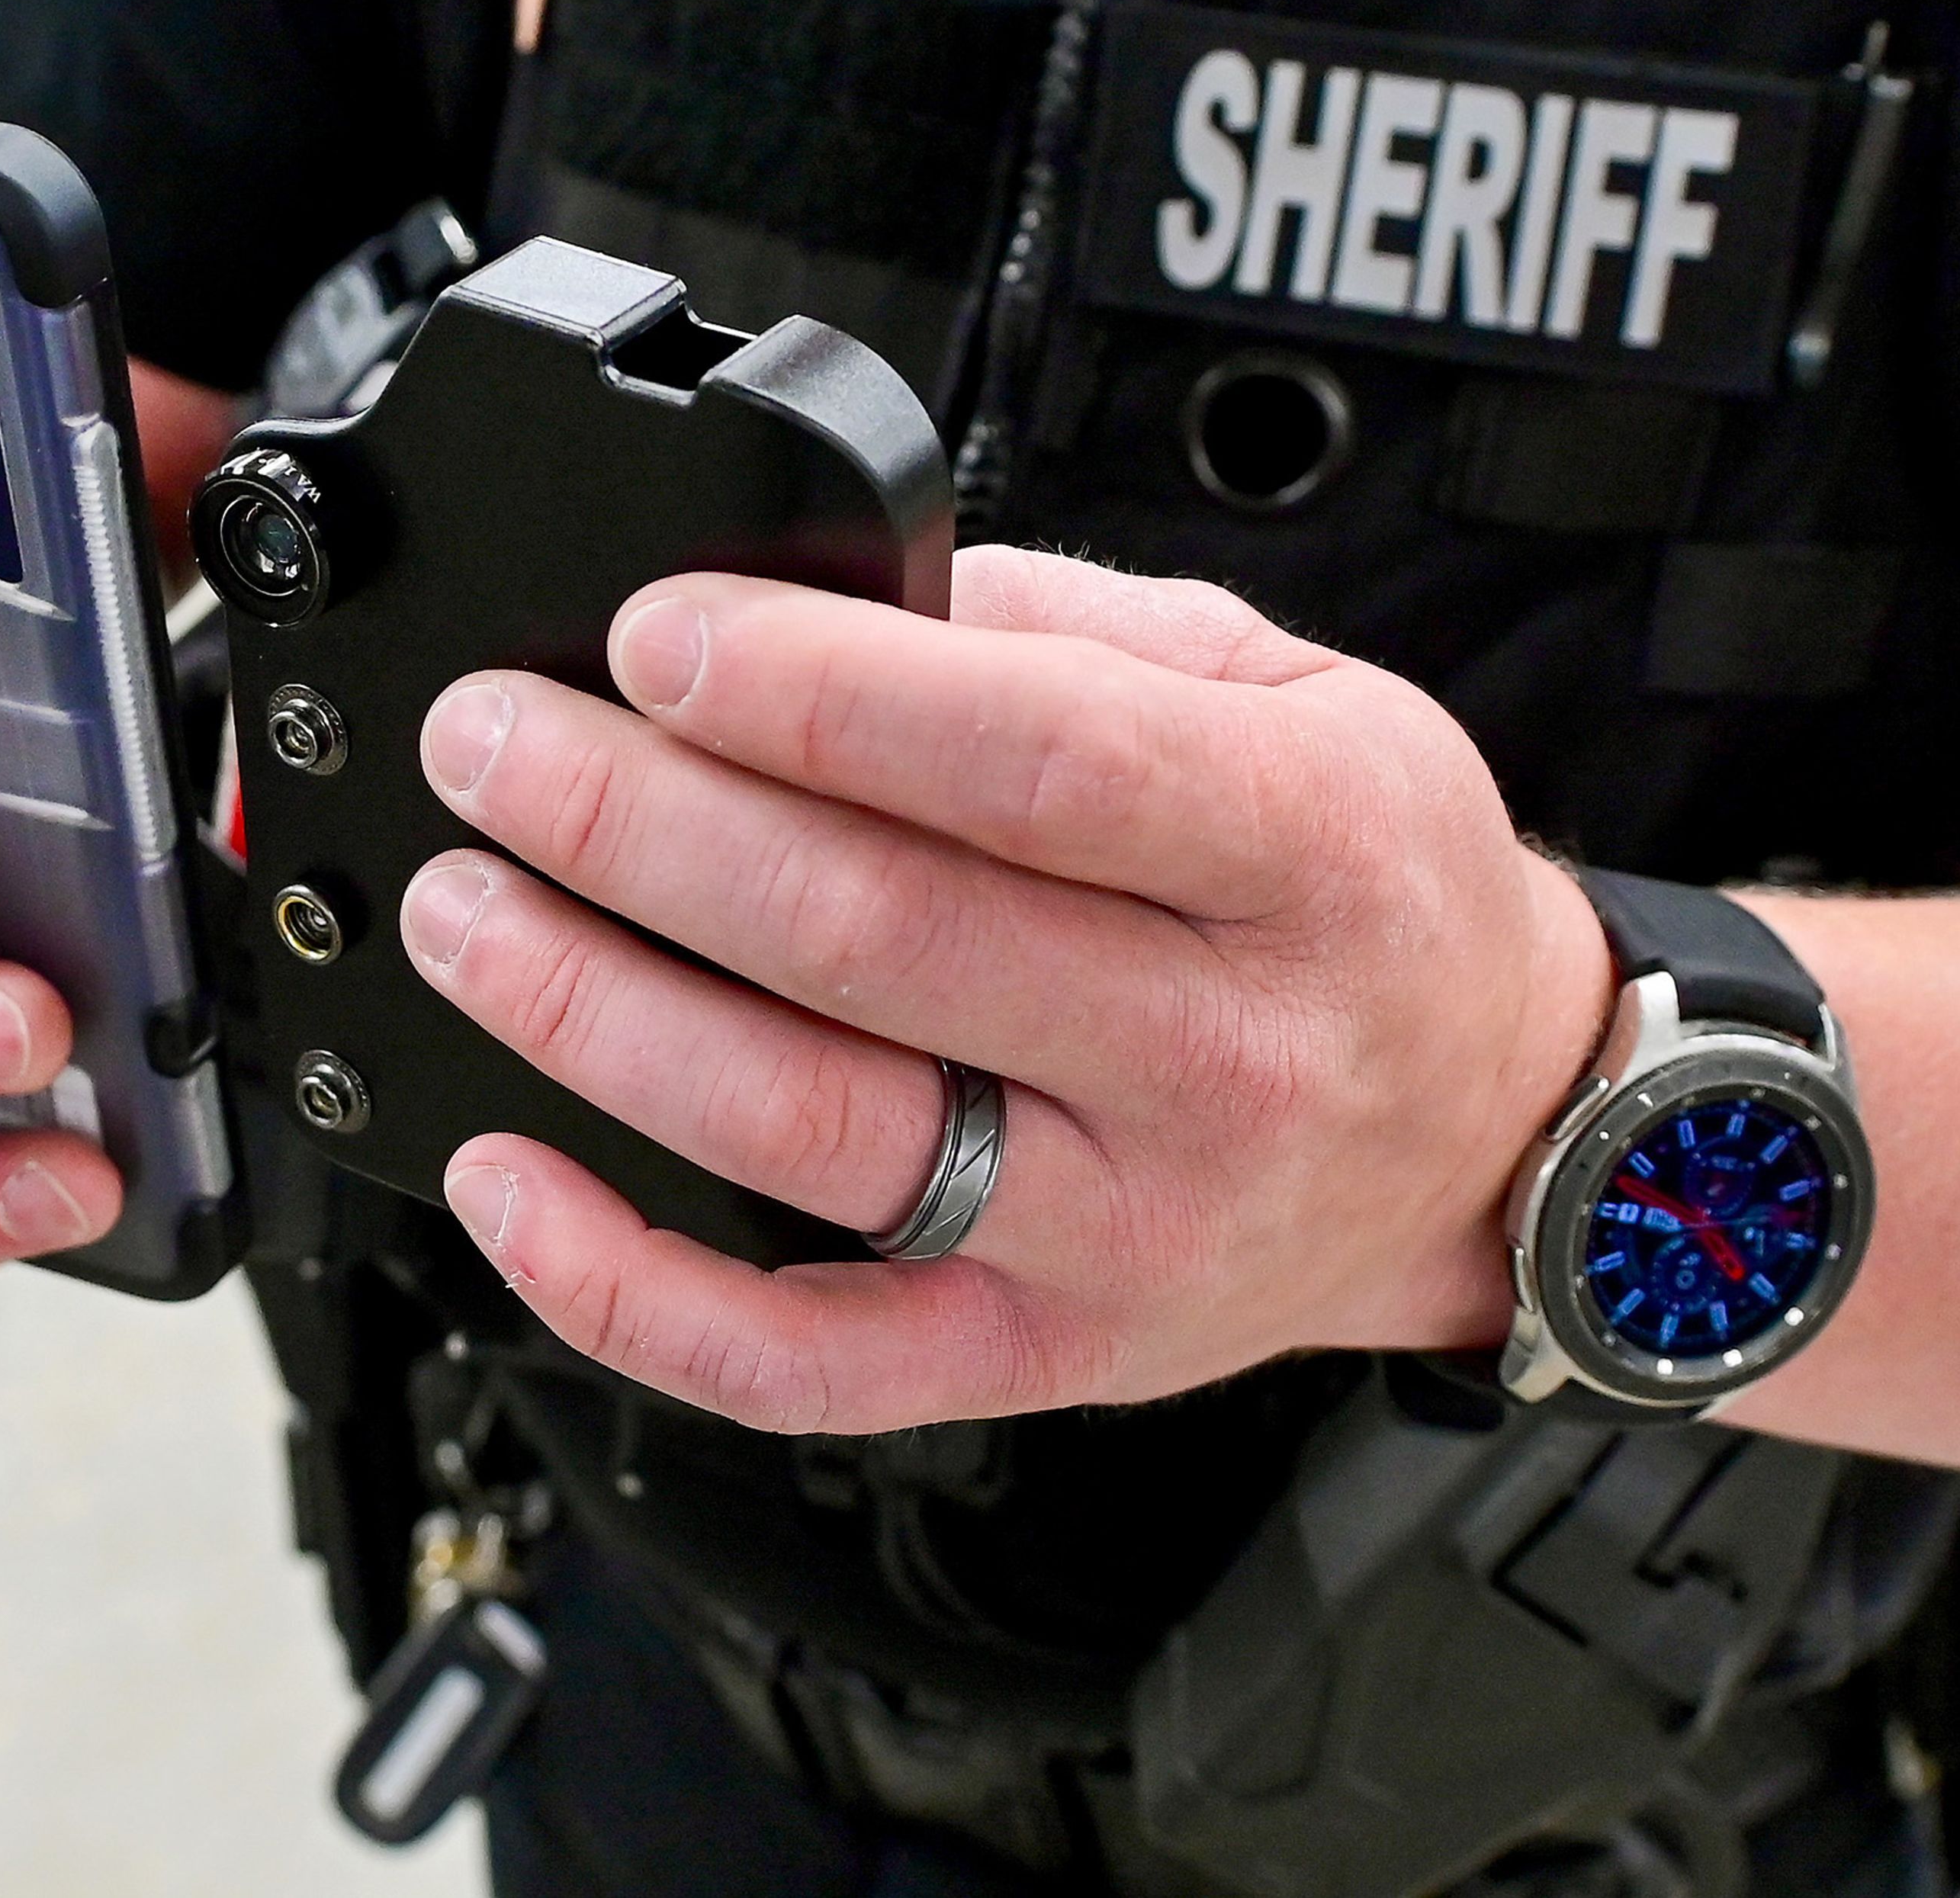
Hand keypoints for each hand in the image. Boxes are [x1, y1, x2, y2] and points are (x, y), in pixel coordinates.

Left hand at [398, 547, 1613, 1433]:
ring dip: (593, 1012)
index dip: (818, 695)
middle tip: (496, 745)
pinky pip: (803, 1361)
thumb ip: (1064, 633)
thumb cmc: (1374, 896)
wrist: (1492, 1132)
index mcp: (1305, 857)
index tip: (656, 634)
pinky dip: (627, 1286)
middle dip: (642, 826)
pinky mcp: (1039, 1351)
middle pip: (883, 940)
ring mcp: (1123, 1231)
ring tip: (467, 908)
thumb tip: (819, 598)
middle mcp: (1220, 1061)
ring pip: (813, 1132)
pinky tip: (508, 1183)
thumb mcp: (1294, 693)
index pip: (1036, 764)